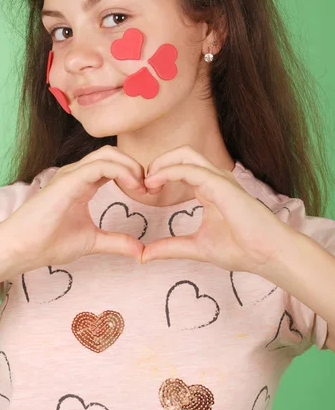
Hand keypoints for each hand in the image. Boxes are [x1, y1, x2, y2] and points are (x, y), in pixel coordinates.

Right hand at [0, 145, 146, 269]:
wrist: (20, 249)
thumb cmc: (47, 243)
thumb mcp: (92, 242)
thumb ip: (116, 242)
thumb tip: (141, 252)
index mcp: (82, 183)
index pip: (113, 165)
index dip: (134, 174)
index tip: (149, 194)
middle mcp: (76, 174)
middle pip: (113, 154)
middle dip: (136, 166)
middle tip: (150, 188)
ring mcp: (71, 174)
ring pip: (108, 154)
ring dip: (131, 167)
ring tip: (142, 187)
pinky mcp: (68, 180)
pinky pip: (100, 165)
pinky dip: (121, 171)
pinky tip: (133, 187)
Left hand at [142, 145, 292, 275]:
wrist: (269, 255)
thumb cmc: (242, 249)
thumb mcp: (196, 247)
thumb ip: (170, 248)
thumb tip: (143, 256)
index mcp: (209, 188)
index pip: (180, 167)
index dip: (159, 174)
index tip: (144, 192)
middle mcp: (215, 179)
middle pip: (181, 153)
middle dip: (158, 163)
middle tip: (142, 184)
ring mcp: (220, 179)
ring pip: (185, 154)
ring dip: (161, 163)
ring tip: (147, 182)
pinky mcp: (222, 185)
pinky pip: (191, 169)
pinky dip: (169, 172)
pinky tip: (154, 183)